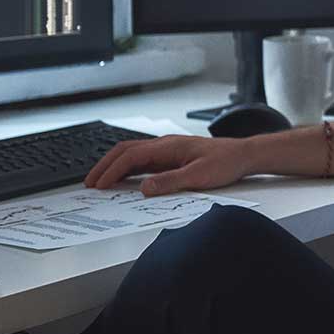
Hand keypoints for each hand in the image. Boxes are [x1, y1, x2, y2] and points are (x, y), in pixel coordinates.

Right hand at [84, 135, 252, 195]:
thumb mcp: (199, 176)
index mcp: (168, 146)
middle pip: (125, 150)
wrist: (244, 155)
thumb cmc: (226, 162)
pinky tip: (125, 180)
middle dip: (105, 166)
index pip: (131, 156)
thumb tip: (144, 188)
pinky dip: (128, 169)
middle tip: (89, 183)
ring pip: (133, 154)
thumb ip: (171, 182)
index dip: (112, 170)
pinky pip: (144, 160)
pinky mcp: (173, 156)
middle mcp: (165, 145)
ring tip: (100, 182)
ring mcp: (168, 149)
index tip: (98, 184)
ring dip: (115, 166)